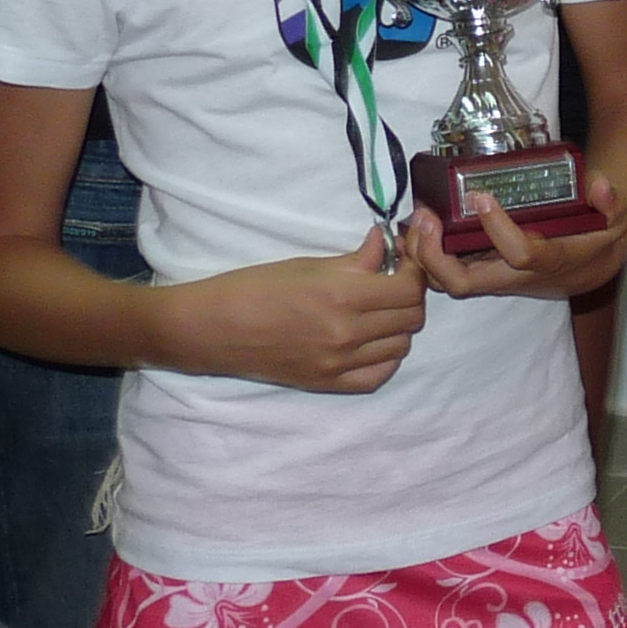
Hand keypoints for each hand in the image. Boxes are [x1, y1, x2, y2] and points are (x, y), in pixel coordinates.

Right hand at [159, 226, 425, 390]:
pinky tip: (369, 341)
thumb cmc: (255, 287)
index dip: (414, 270)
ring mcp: (339, 363)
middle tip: (391, 284)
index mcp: (342, 296)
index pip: (410, 287)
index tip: (403, 261)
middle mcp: (347, 334)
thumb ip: (357, 259)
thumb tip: (388, 243)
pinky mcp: (329, 384)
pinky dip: (384, 357)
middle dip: (408, 296)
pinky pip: (380, 374)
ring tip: (377, 312)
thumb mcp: (308, 264)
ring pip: (402, 346)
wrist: (213, 328)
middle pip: (411, 317)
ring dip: (398, 326)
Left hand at [405, 173, 626, 301]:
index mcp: (547, 261)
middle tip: (427, 218)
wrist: (587, 268)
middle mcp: (513, 275)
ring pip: (446, 282)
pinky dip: (422, 255)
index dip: (499, 230)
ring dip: (422, 256)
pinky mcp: (480, 271)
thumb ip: (611, 203)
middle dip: (436, 256)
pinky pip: (442, 273)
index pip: (520, 255)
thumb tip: (600, 184)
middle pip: (464, 282)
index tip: (483, 198)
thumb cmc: (596, 239)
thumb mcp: (614, 219)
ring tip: (416, 218)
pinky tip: (415, 227)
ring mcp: (493, 276)